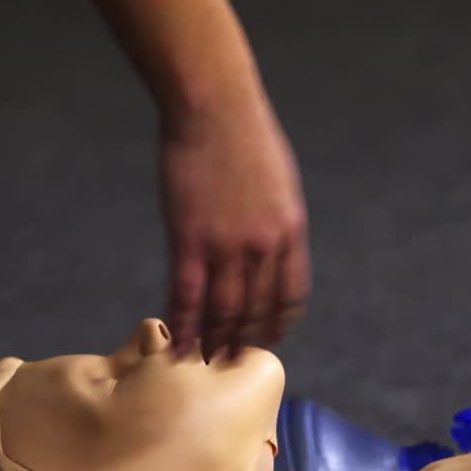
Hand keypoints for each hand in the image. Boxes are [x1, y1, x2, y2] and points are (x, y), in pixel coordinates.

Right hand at [159, 87, 309, 359]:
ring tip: (205, 363)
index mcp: (292, 233)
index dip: (279, 324)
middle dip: (244, 340)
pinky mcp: (190, 239)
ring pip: (223, 311)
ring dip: (214, 342)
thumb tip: (270, 252)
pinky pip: (189, 295)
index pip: (291, 296)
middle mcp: (265, 247)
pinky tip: (178, 345)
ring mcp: (228, 246)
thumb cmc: (247, 137)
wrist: (214, 106)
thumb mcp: (281, 184)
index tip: (269, 339)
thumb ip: (277, 223)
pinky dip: (184, 325)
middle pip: (257, 310)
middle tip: (231, 361)